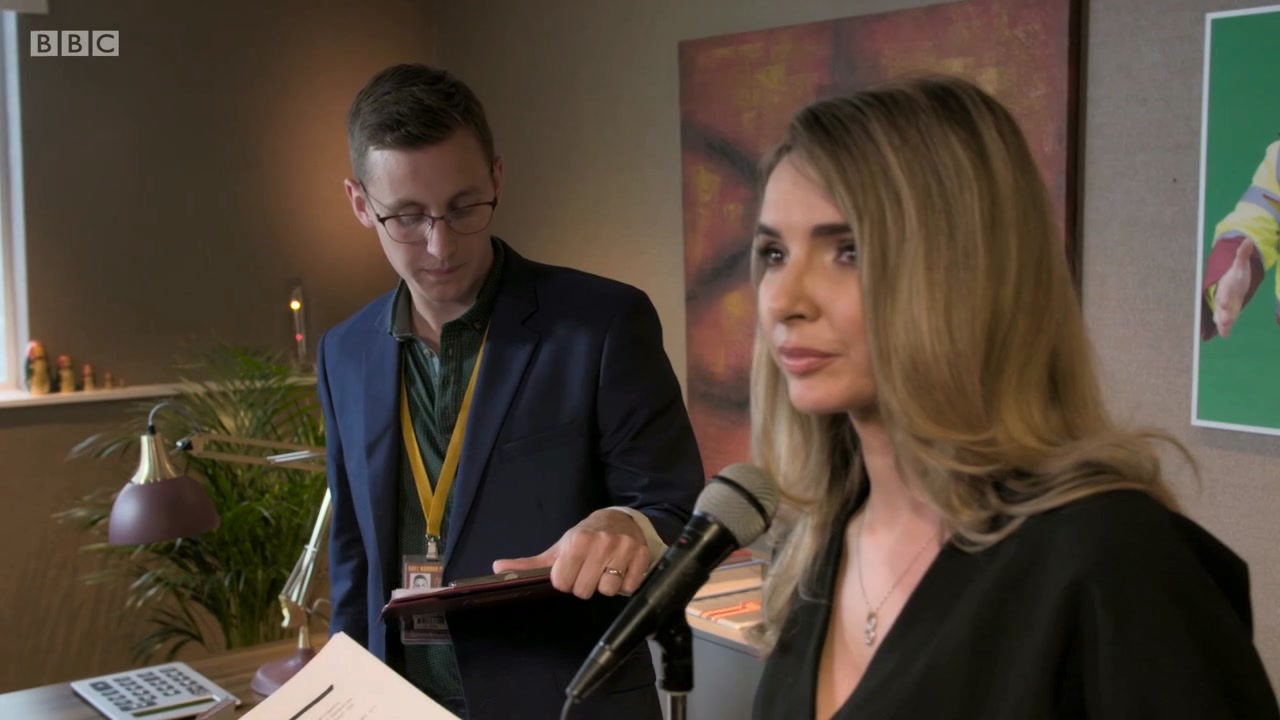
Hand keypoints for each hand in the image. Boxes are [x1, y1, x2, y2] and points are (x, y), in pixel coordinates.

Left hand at [492, 509, 650, 599]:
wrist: (619, 520)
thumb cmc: (585, 538)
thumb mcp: (559, 548)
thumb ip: (530, 564)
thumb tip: (497, 568)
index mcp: (577, 541)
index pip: (563, 583)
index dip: (565, 582)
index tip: (571, 572)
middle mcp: (601, 543)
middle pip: (585, 591)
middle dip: (585, 585)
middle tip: (588, 571)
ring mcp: (624, 549)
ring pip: (609, 591)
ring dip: (606, 586)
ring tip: (605, 571)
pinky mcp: (641, 556)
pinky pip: (629, 587)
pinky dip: (625, 584)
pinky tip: (620, 571)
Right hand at [1214, 240, 1255, 337]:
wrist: (1230, 282)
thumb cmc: (1236, 274)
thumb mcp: (1240, 264)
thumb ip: (1242, 254)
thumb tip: (1248, 240)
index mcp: (1226, 285)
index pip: (1224, 291)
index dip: (1223, 297)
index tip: (1222, 302)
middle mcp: (1223, 297)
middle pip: (1221, 307)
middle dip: (1223, 314)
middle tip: (1224, 320)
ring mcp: (1224, 306)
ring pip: (1221, 316)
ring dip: (1223, 324)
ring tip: (1224, 331)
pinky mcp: (1228, 312)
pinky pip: (1225, 321)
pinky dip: (1224, 329)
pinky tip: (1225, 335)